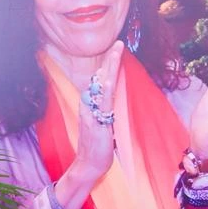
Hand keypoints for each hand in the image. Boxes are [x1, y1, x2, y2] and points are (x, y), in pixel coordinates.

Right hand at [65, 41, 123, 188]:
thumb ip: (105, 110)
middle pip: (100, 78)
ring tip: (116, 51)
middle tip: (119, 43)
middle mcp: (89, 105)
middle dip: (110, 60)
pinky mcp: (98, 123)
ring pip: (102, 85)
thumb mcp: (103, 123)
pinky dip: (105, 90)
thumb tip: (109, 97)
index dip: (109, 65)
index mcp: (91, 105)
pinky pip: (102, 104)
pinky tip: (108, 78)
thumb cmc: (97, 146)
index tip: (116, 49)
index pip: (100, 80)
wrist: (88, 165)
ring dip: (109, 67)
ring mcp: (93, 113)